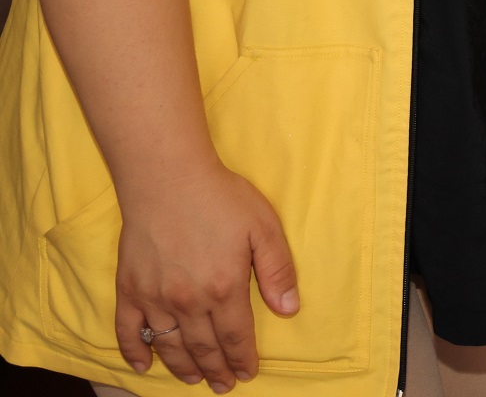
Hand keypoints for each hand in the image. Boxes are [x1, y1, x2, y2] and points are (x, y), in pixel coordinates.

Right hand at [114, 159, 299, 389]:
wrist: (167, 179)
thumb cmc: (220, 199)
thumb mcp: (263, 228)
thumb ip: (277, 271)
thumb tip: (289, 309)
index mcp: (223, 288)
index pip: (236, 336)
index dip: (242, 358)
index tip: (247, 374)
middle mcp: (187, 301)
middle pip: (204, 346)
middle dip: (217, 369)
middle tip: (223, 386)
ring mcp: (154, 297)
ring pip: (169, 345)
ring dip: (183, 367)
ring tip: (195, 379)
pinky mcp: (129, 289)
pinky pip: (128, 331)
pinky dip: (134, 352)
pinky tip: (142, 366)